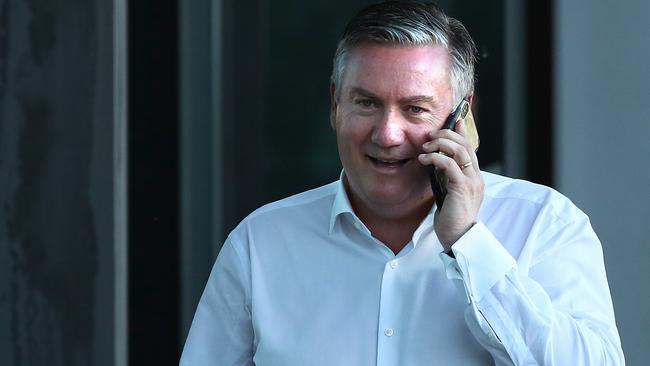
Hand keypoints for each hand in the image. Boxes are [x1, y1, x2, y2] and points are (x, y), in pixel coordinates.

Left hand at [418, 120, 483, 250]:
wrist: (458, 238)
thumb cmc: (451, 218)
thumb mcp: (449, 192)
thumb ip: (447, 177)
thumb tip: (437, 162)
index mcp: (475, 177)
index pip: (470, 148)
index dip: (462, 132)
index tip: (454, 120)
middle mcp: (476, 176)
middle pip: (465, 144)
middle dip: (447, 135)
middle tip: (430, 136)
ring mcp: (471, 181)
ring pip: (459, 150)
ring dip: (440, 144)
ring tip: (425, 147)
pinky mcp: (462, 187)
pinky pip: (450, 164)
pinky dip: (435, 158)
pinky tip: (424, 160)